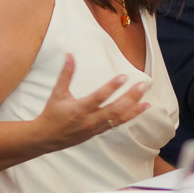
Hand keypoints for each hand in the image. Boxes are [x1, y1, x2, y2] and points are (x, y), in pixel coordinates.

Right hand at [28, 55, 147, 155]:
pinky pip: (117, 124)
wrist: (47, 138)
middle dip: (130, 98)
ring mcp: (95, 128)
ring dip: (134, 109)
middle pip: (114, 109)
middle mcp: (89, 120)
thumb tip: (69, 55)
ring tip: (146, 99)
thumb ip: (65, 74)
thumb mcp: (57, 93)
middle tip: (142, 85)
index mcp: (78, 109)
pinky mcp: (98, 132)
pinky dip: (130, 116)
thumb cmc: (52, 114)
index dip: (112, 87)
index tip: (124, 77)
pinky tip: (140, 108)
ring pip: (118, 119)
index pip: (98, 97)